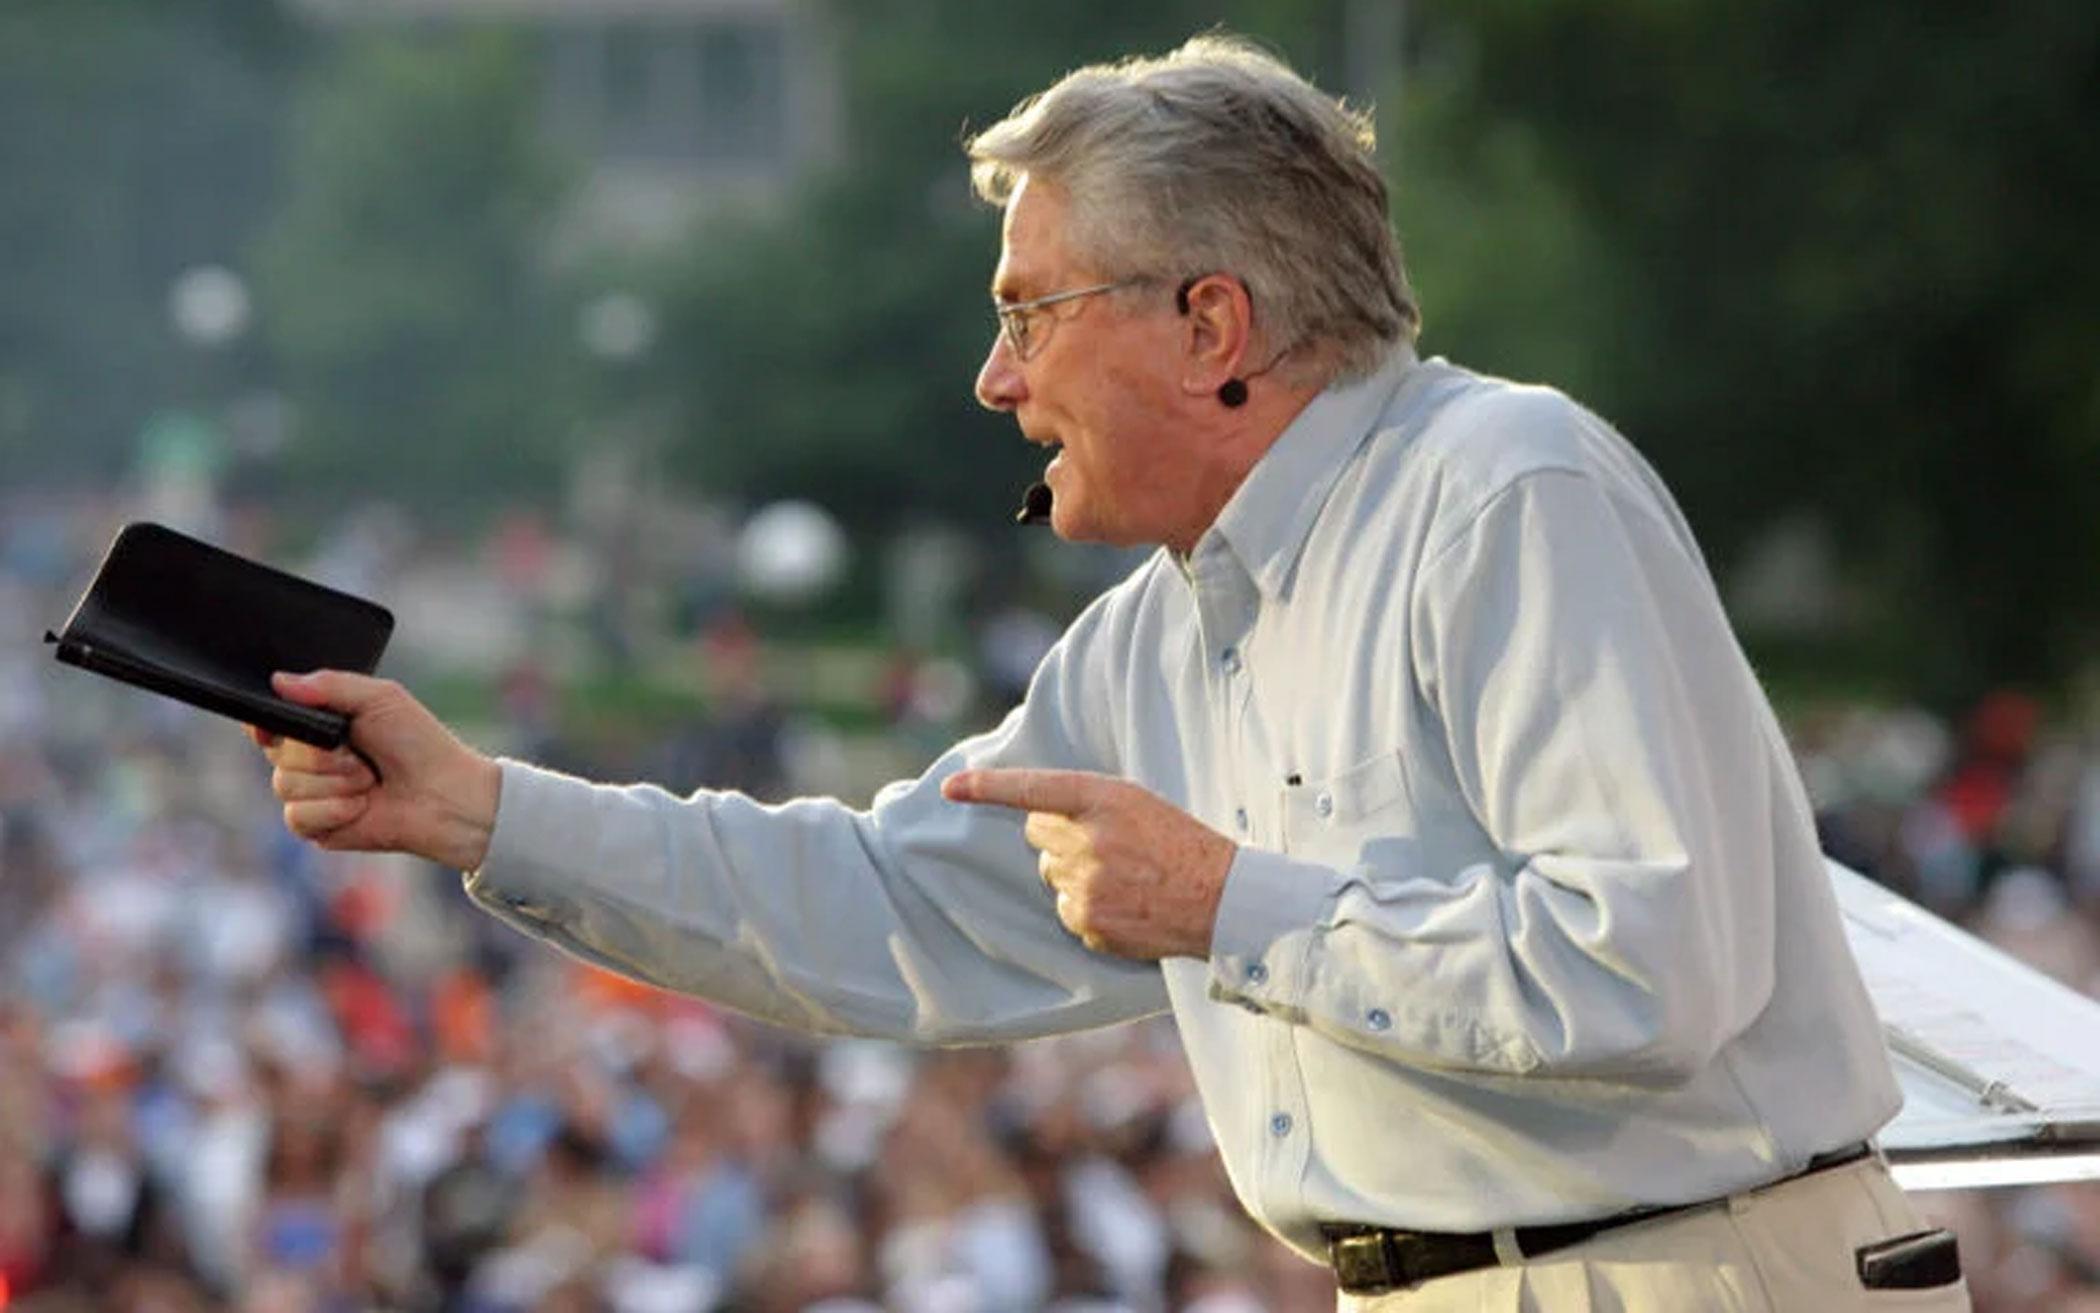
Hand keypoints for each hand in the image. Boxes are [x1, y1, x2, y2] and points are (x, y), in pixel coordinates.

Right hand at [248, 670, 501, 870]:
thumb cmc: (419, 743)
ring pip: (284, 786)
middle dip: (320, 754)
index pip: (268, 722)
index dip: (266, 724)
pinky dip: (334, 809)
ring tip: (369, 780)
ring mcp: (311, 794)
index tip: (275, 726)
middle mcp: (309, 760)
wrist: (445, 794)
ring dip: (334, 782)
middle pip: (276, 753)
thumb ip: (329, 685)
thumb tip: (280, 681)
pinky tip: (362, 806)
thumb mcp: (380, 698)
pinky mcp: (318, 827)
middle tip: (359, 754)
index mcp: (318, 726)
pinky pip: (298, 817)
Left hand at [941, 768, 1234, 959]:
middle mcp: (1088, 840)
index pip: (1032, 790)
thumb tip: (1036, 819)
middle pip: (1037, 835)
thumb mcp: (1138, 804)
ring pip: (1052, 876)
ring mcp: (1086, 884)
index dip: (987, 789)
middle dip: (1060, 838)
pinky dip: (1090, 910)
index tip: (950, 788)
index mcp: (1102, 799)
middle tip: (1104, 844)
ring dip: (1076, 875)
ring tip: (1125, 878)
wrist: (1221, 898)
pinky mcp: (1088, 922)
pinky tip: (1125, 906)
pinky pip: (1067, 911)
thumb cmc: (1180, 844)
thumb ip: (1087, 804)